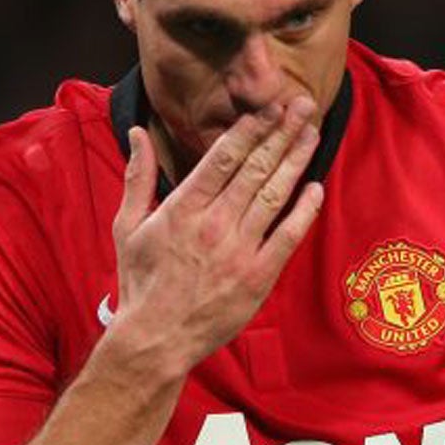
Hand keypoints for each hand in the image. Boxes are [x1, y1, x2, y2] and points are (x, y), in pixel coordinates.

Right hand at [109, 99, 324, 377]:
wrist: (156, 338)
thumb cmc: (142, 283)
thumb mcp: (127, 226)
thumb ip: (138, 177)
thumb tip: (137, 132)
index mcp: (182, 208)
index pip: (222, 157)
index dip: (249, 129)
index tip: (267, 107)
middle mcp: (213, 224)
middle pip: (255, 168)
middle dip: (280, 133)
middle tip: (302, 105)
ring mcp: (239, 251)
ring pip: (274, 194)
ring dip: (296, 160)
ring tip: (313, 132)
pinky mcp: (258, 277)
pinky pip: (287, 237)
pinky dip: (304, 211)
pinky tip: (316, 188)